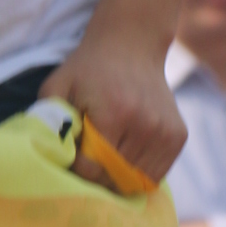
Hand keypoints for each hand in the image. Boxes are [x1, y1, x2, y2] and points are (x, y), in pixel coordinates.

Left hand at [41, 23, 186, 189]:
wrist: (132, 45)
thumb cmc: (88, 70)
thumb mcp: (57, 86)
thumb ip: (47, 120)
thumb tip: (50, 156)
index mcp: (114, 113)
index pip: (92, 168)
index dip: (76, 171)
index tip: (70, 158)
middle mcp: (145, 124)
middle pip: (115, 177)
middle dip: (96, 178)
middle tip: (85, 163)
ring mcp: (165, 132)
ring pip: (136, 181)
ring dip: (117, 178)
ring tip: (105, 160)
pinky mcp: (178, 137)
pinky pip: (155, 175)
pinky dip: (137, 174)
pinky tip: (125, 156)